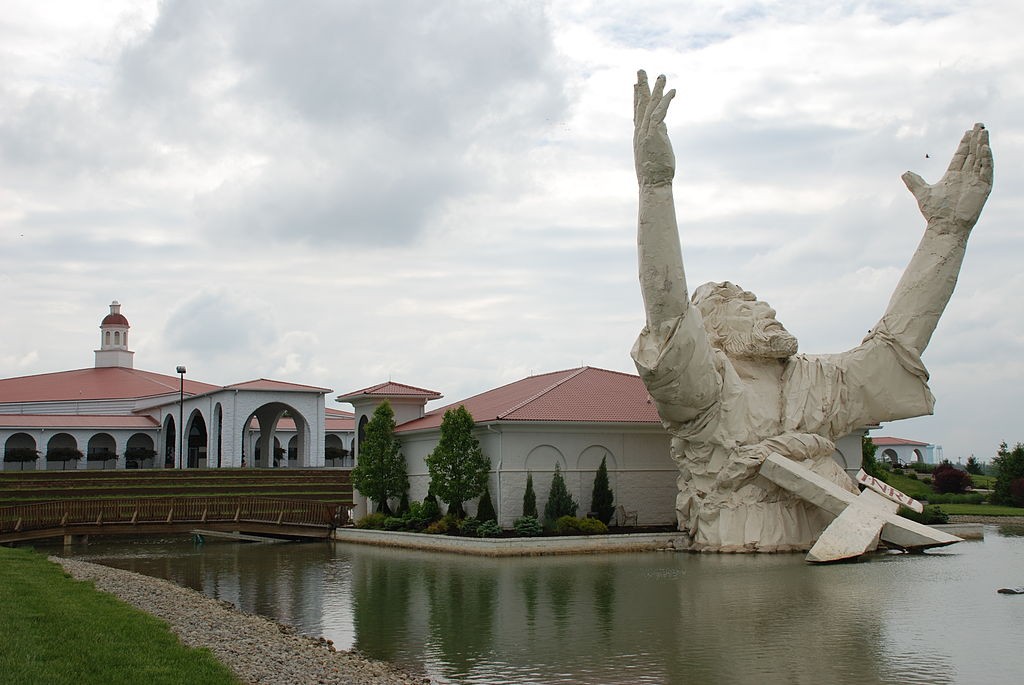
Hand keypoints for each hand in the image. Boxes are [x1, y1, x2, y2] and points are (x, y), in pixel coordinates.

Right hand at [634, 70, 675, 187]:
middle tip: (640, 71)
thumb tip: (663, 124)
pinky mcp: (654, 134)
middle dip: (641, 87)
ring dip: (656, 89)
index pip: (637, 113)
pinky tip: (672, 91)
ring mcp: (646, 133)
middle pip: (639, 105)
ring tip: (661, 75)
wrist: (653, 184)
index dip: (636, 98)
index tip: (636, 85)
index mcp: (639, 136)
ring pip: (650, 106)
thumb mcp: (657, 149)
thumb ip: (659, 134)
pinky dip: (666, 101)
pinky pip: (660, 113)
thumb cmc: (656, 172)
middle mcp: (640, 132)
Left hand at [902, 123, 992, 232]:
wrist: (944, 226)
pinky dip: (987, 160)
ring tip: (984, 132)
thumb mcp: (922, 193)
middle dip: (976, 139)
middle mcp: (966, 176)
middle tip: (979, 125)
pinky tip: (985, 149)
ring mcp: (975, 181)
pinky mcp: (983, 188)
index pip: (961, 155)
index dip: (964, 143)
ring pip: (981, 159)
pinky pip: (987, 171)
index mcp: (953, 176)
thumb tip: (904, 173)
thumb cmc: (934, 212)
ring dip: (983, 145)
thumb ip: (914, 182)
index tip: (968, 132)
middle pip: (973, 153)